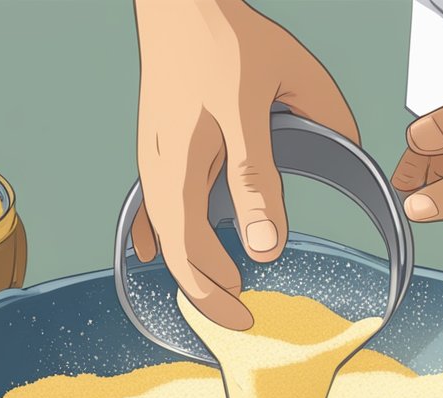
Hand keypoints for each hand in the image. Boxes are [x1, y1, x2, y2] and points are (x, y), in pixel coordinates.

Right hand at [133, 0, 357, 328]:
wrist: (179, 2)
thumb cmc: (227, 38)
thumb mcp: (271, 89)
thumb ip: (283, 153)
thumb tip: (292, 218)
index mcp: (196, 151)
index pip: (206, 233)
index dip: (230, 271)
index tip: (256, 295)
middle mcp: (165, 163)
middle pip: (178, 248)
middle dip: (207, 291)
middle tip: (240, 321)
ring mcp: (154, 158)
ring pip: (165, 233)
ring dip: (190, 270)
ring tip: (220, 293)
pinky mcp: (154, 151)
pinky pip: (150, 209)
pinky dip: (158, 239)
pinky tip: (156, 259)